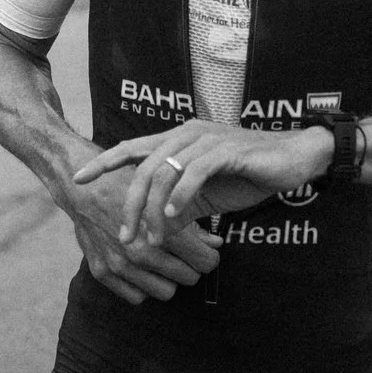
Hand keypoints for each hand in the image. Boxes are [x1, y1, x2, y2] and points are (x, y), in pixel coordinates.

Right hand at [61, 163, 221, 304]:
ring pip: (166, 292)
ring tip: (165, 262)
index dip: (209, 257)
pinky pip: (137, 297)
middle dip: (191, 267)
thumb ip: (192, 224)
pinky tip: (143, 269)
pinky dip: (143, 287)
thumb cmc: (127, 186)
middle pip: (188, 278)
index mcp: (161, 230)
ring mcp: (119, 265)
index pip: (205, 262)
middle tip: (186, 256)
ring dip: (169, 279)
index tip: (205, 252)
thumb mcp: (163, 197)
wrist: (83, 187)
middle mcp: (140, 253)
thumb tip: (216, 244)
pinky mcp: (102, 272)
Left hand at [72, 119, 333, 249]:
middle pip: (143, 166)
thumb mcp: (206, 197)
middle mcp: (186, 134)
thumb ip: (180, 208)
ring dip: (154, 209)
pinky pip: (194, 173)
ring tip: (152, 238)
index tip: (77, 180)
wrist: (294, 160)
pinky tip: (174, 218)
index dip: (103, 162)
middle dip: (129, 204)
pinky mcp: (226, 149)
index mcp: (178, 140)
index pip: (132, 149)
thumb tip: (156, 232)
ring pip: (165, 172)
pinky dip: (180, 197)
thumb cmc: (249, 175)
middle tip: (125, 237)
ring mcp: (205, 139)